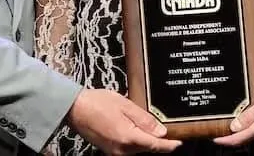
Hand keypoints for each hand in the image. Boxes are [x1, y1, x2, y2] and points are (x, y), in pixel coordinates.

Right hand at [67, 89, 181, 154]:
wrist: (75, 109)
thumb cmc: (98, 103)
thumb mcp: (125, 105)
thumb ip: (144, 120)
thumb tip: (161, 132)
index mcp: (127, 137)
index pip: (154, 145)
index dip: (168, 145)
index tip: (179, 143)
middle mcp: (121, 149)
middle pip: (146, 147)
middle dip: (157, 140)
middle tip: (165, 129)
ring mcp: (114, 151)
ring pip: (137, 148)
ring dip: (145, 140)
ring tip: (147, 125)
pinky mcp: (109, 150)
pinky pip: (127, 147)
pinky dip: (134, 140)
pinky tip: (133, 128)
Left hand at [214, 85, 253, 145]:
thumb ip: (249, 115)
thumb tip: (234, 127)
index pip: (238, 139)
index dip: (225, 140)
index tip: (214, 138)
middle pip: (244, 137)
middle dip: (232, 133)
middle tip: (221, 124)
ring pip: (252, 134)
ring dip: (243, 128)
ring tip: (235, 117)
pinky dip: (252, 125)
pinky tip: (251, 116)